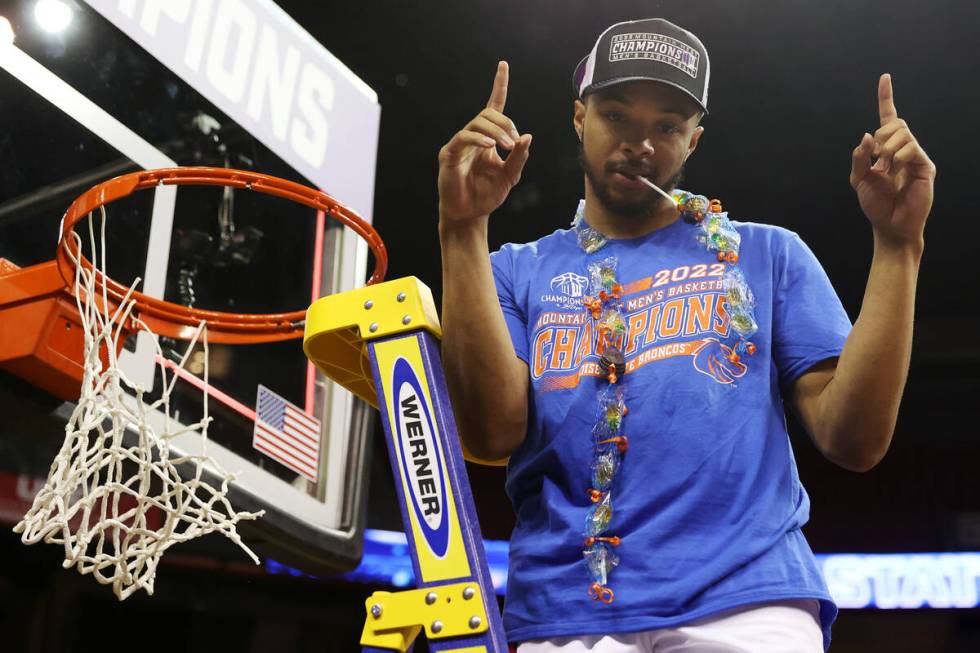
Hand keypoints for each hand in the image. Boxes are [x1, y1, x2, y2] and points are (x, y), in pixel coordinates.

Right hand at [438, 61, 532, 225]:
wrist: (470, 215)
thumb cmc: (487, 195)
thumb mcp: (510, 176)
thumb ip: (519, 157)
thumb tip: (527, 136)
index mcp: (489, 139)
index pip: (494, 106)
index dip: (499, 85)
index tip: (503, 65)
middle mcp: (474, 137)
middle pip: (488, 113)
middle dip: (505, 124)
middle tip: (513, 143)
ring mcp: (460, 144)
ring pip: (478, 123)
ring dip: (496, 131)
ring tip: (506, 147)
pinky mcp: (450, 154)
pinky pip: (463, 137)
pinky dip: (478, 139)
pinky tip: (490, 146)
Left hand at [850, 74, 935, 249]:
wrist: (890, 226)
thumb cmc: (876, 205)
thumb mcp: (859, 180)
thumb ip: (859, 157)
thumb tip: (867, 135)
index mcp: (886, 150)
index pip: (888, 118)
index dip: (886, 98)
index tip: (884, 78)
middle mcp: (903, 149)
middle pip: (895, 123)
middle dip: (880, 136)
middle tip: (876, 158)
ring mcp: (916, 156)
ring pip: (903, 133)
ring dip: (887, 148)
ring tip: (886, 168)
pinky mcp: (925, 166)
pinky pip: (911, 148)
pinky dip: (898, 157)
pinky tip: (895, 171)